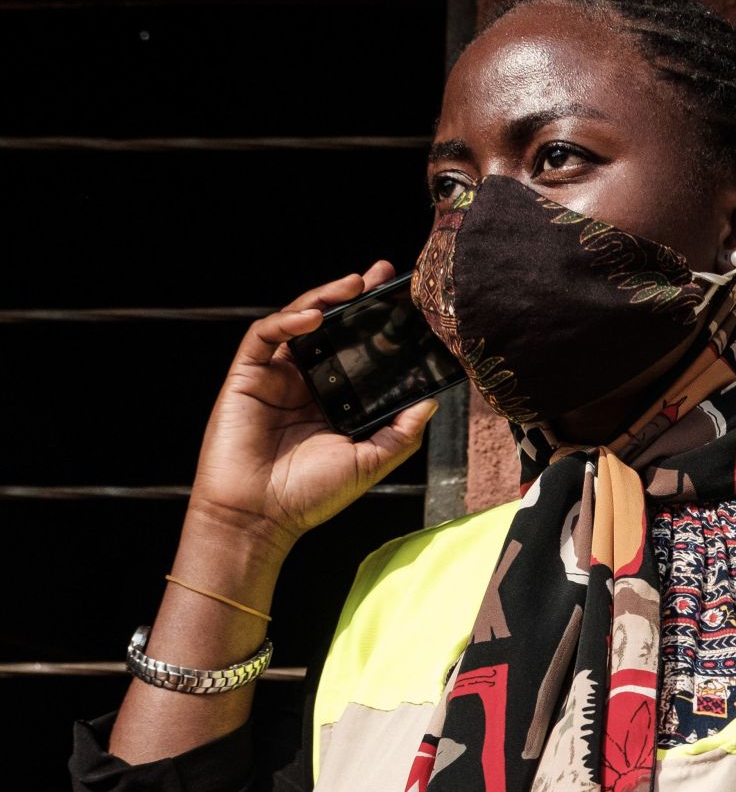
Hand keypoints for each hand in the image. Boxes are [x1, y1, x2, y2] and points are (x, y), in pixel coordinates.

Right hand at [185, 261, 441, 558]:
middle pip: (334, 329)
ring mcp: (276, 377)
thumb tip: (433, 401)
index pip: (362, 352)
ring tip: (355, 283)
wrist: (258, 517)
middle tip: (384, 275)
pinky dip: (287, 320)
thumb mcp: (369, 462)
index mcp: (337, 400)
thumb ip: (402, 433)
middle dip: (357, 299)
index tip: (409, 305)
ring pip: (300, 322)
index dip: (381, 326)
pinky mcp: (247, 376)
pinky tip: (315, 315)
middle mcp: (308, 383)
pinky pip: (264, 335)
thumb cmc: (310, 496)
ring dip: (326, 298)